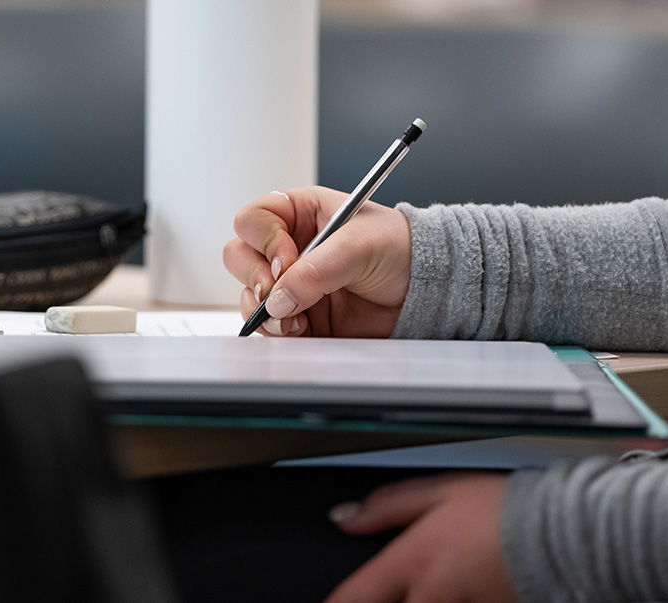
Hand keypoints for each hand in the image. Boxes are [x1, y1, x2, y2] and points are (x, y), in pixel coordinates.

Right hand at [223, 186, 411, 337]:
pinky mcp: (300, 315)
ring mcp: (292, 283)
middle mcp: (290, 247)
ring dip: (263, 309)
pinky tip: (299, 329)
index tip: (287, 261)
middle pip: (240, 256)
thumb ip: (318, 270)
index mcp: (301, 213)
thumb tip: (279, 299)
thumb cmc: (402, 250)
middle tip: (277, 292)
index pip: (254, 219)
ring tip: (294, 318)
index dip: (263, 240)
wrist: (427, 289)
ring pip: (249, 294)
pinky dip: (276, 330)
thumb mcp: (361, 246)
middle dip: (255, 277)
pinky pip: (269, 324)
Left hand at [325, 472, 518, 602]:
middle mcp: (432, 599)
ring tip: (436, 588)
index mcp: (413, 563)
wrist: (563, 535)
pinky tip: (460, 592)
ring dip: (423, 602)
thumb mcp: (439, 492)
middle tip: (405, 588)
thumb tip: (345, 517)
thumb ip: (386, 506)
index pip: (354, 598)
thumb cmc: (505, 512)